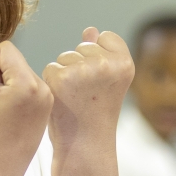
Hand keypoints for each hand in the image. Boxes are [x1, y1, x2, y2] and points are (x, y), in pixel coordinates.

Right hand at [0, 32, 52, 175]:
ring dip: (6, 85)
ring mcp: (49, 98)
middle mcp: (44, 88)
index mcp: (28, 84)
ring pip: (21, 73)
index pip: (5, 50)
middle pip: (14, 61)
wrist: (0, 166)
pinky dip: (16, 94)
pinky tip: (11, 115)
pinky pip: (29, 86)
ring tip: (1, 110)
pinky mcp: (49, 106)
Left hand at [43, 27, 133, 152]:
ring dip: (65, 74)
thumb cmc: (95, 113)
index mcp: (124, 63)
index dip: (99, 57)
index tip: (101, 83)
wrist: (83, 144)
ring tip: (75, 99)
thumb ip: (101, 53)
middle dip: (81, 66)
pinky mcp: (60, 78)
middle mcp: (106, 65)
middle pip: (83, 46)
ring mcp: (83, 71)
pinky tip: (62, 100)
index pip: (106, 37)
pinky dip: (52, 83)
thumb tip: (90, 30)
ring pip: (65, 56)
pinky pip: (51, 68)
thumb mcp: (107, 81)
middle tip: (86, 95)